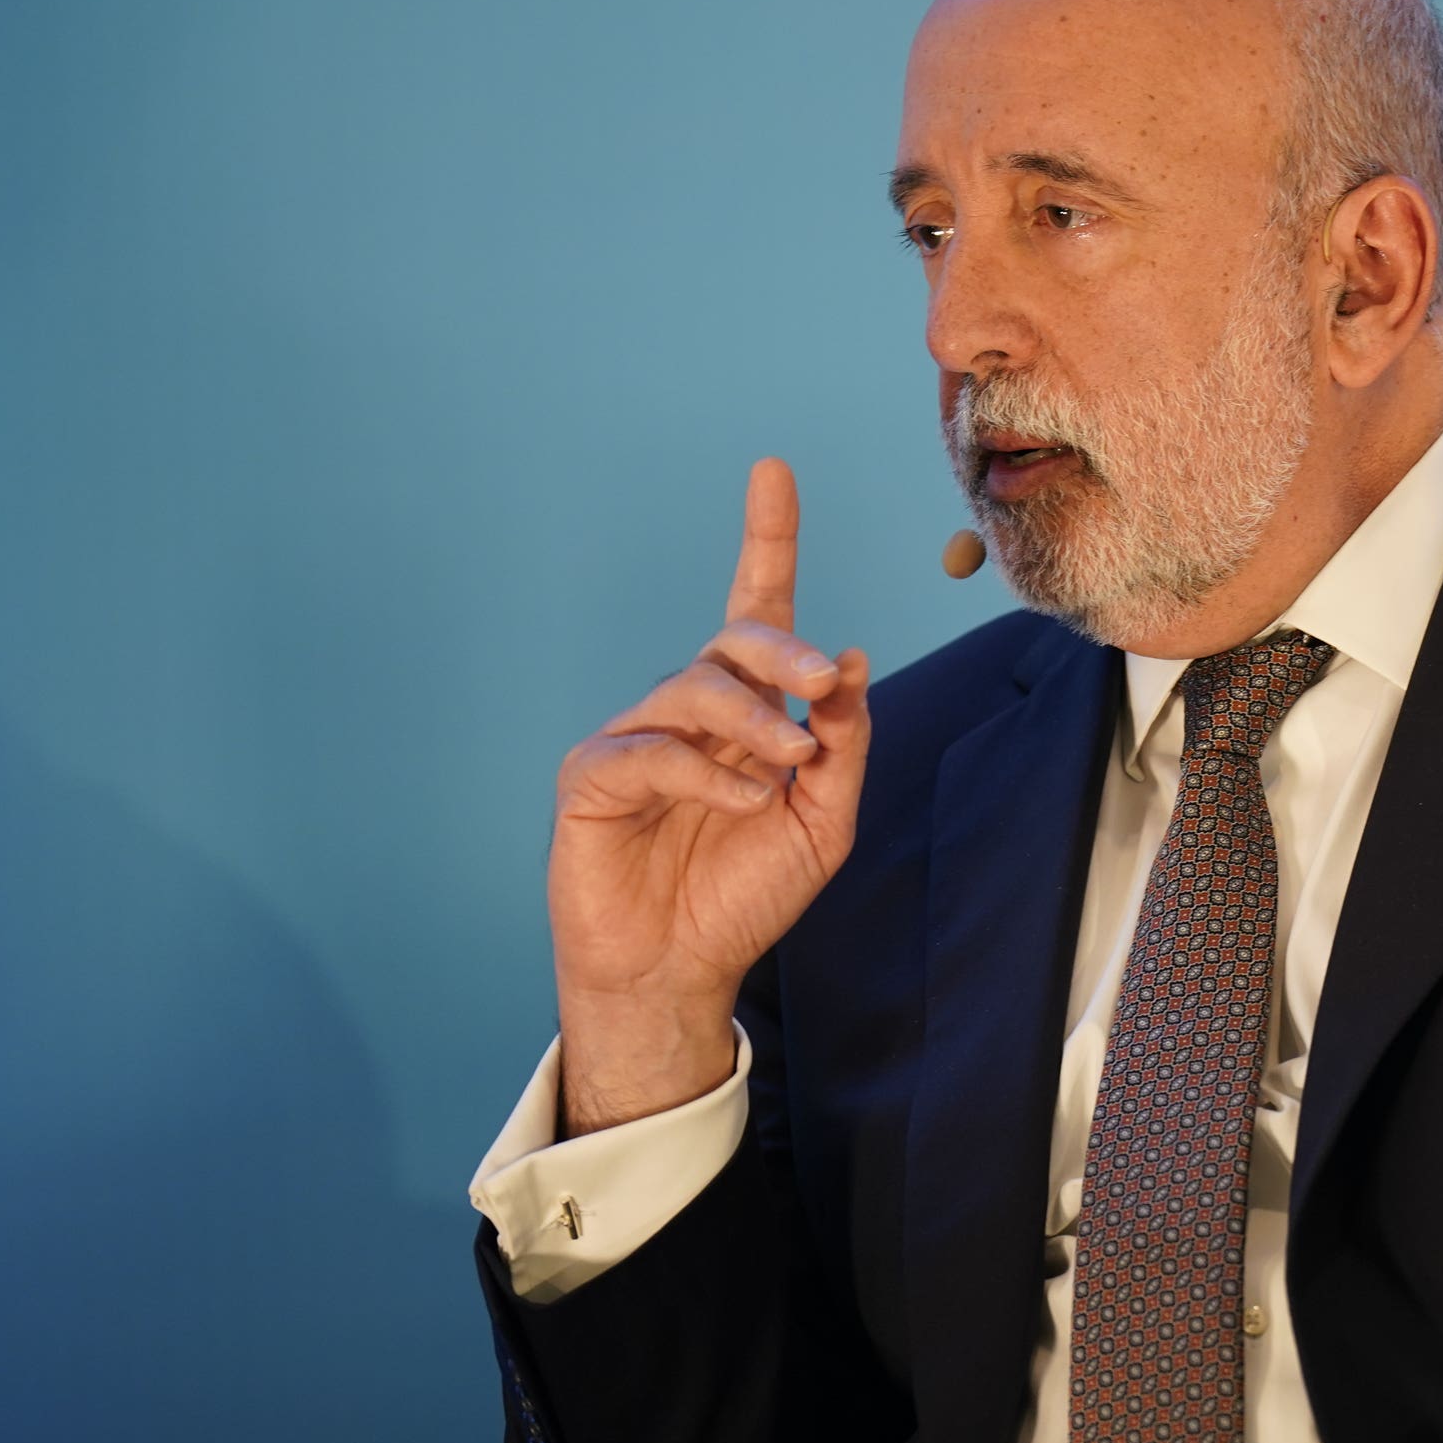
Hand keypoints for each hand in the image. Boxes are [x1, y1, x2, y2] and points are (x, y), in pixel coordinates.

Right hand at [546, 458, 871, 1133]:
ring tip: (791, 758)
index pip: (758, 607)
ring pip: (698, 690)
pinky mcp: (595, 776)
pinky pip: (653, 750)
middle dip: (783, 649)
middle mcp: (690, 708)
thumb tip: (848, 663)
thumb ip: (843, 746)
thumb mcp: (823, 822)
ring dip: (756, 718)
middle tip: (820, 677)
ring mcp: (637, 735)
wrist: (680, 972)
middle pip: (736, 640)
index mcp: (748, 710)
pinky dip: (707, 771)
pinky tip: (743, 799)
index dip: (766, 538)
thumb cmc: (746, 894)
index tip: (773, 471)